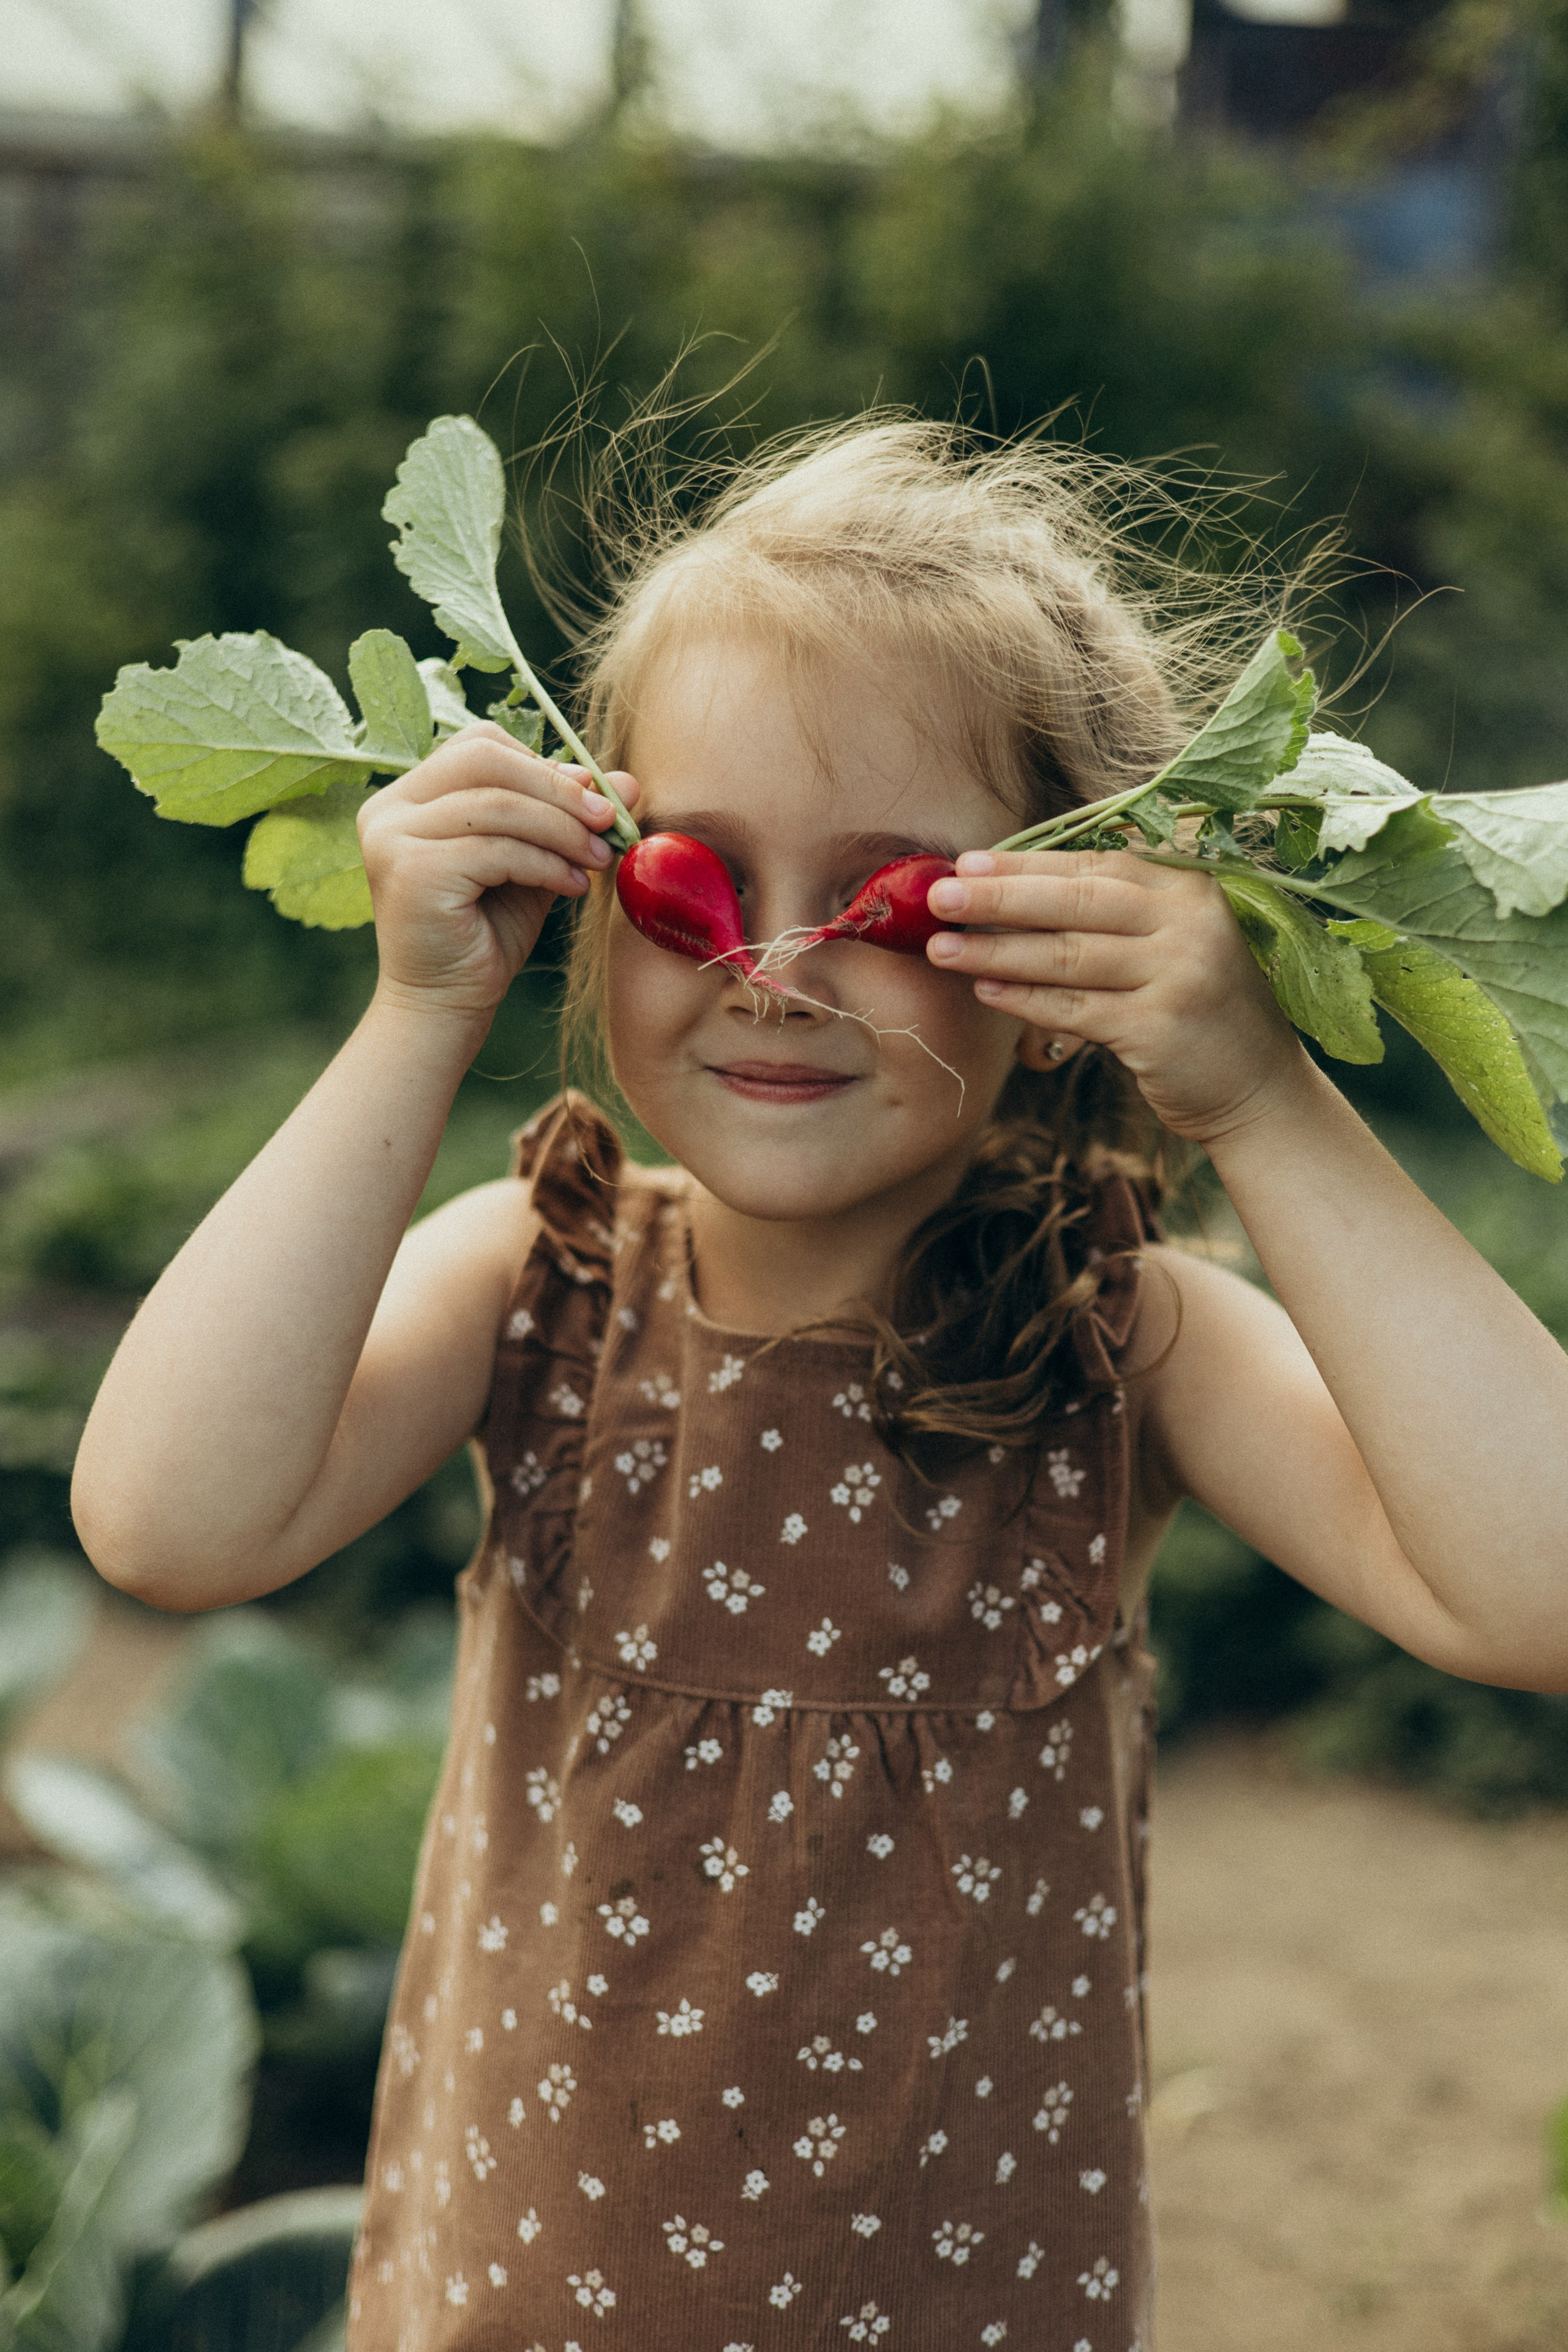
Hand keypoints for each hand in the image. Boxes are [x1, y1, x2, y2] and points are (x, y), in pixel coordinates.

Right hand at [357, 724, 637, 1022]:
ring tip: (597, 860)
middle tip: (609, 820)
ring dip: (562, 830)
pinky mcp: (412, 871)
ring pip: (498, 804)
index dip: (544, 764)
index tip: (595, 799)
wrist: (445, 1007)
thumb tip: (626, 782)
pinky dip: (546, 863)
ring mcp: (393, 837)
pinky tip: (572, 886)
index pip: (480, 745)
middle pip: (485, 758)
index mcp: (410, 796)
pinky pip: (497, 849)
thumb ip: (567, 820)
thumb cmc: (486, 935)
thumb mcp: (533, 863)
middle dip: (558, 788)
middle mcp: (389, 808)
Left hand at [925, 847, 1306, 1144]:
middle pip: (1076, 901)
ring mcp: (1179, 974)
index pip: (1096, 866)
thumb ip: (1119, 913)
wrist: (1261, 1091)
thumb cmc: (1202, 1012)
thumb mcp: (1176, 944)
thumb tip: (1017, 887)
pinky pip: (1074, 1008)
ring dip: (997, 951)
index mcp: (1192, 888)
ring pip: (1067, 955)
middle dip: (1000, 897)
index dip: (1027, 863)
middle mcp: (1190, 923)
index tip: (967, 863)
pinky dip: (1025, 999)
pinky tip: (985, 991)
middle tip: (938, 897)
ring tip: (941, 948)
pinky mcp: (1159, 1028)